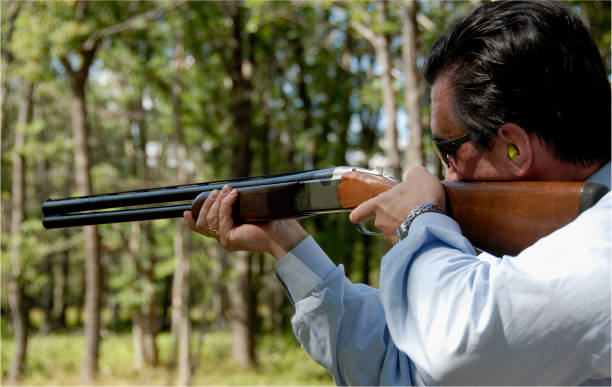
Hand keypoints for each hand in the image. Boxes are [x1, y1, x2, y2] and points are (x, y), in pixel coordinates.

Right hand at [184, 185, 307, 258]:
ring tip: (228, 189)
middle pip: (204, 222)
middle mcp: (225, 239)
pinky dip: (226, 204)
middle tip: (218, 190)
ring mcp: (226, 240)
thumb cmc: (272, 221)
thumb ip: (235, 205)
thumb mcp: (249, 209)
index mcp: (228, 234)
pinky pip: (222, 218)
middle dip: (208, 204)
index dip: (192, 221)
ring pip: (211, 219)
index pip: (203, 230)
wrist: (284, 234)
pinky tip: (234, 195)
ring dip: (218, 201)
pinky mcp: (230, 239)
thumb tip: (227, 189)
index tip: (185, 212)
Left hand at [349, 166, 445, 243]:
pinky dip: (413, 239)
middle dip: (393, 220)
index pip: (360, 212)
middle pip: (382, 223)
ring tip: (421, 223)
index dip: (358, 215)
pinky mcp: (403, 248)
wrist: (431, 222)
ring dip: (404, 230)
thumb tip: (414, 176)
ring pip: (395, 234)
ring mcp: (391, 237)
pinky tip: (424, 233)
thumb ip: (413, 175)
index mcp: (380, 204)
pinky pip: (406, 243)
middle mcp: (381, 222)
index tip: (356, 217)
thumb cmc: (422, 197)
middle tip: (409, 214)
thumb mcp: (419, 176)